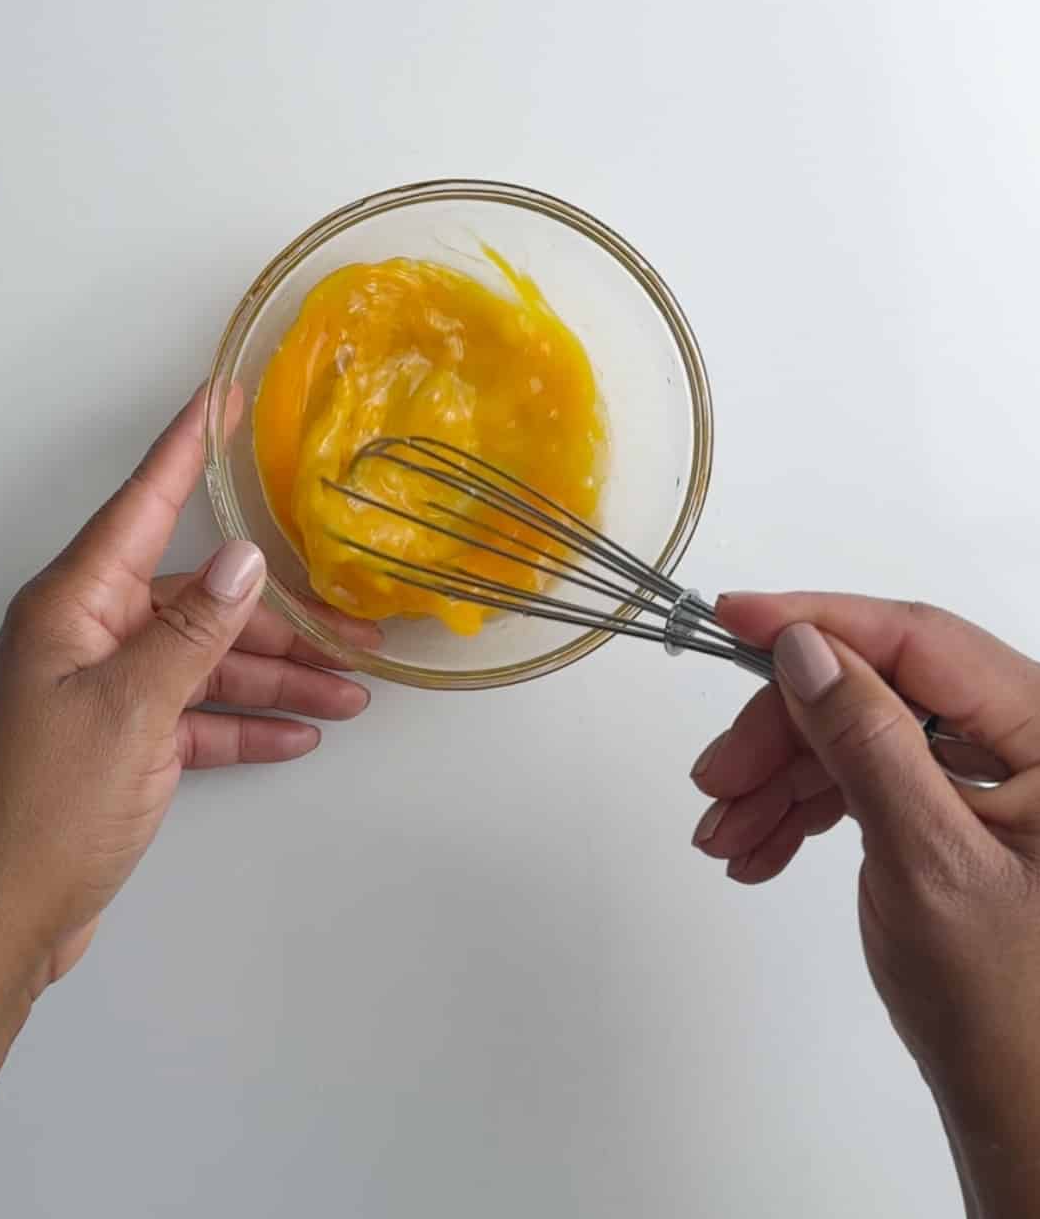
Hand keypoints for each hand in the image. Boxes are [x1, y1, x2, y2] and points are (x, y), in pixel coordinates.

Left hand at [0, 389, 376, 996]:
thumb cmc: (45, 809)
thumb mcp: (131, 710)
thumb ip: (195, 633)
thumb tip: (245, 558)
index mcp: (73, 605)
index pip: (141, 506)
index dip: (186, 448)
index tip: (223, 395)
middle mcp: (88, 636)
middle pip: (198, 601)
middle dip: (279, 615)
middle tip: (358, 625)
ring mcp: (104, 691)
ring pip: (206, 662)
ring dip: (277, 678)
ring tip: (352, 693)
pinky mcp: (120, 745)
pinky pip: (195, 715)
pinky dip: (244, 723)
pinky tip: (299, 733)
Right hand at [690, 593, 1039, 1216]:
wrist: (1024, 1106)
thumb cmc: (1005, 1002)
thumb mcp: (928, 861)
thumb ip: (867, 742)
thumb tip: (802, 647)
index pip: (919, 641)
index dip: (818, 621)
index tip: (732, 618)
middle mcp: (1025, 738)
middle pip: (876, 689)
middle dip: (784, 733)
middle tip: (715, 782)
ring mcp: (991, 775)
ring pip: (860, 733)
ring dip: (782, 779)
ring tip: (723, 836)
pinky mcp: (957, 807)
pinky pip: (868, 777)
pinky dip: (806, 808)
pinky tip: (759, 849)